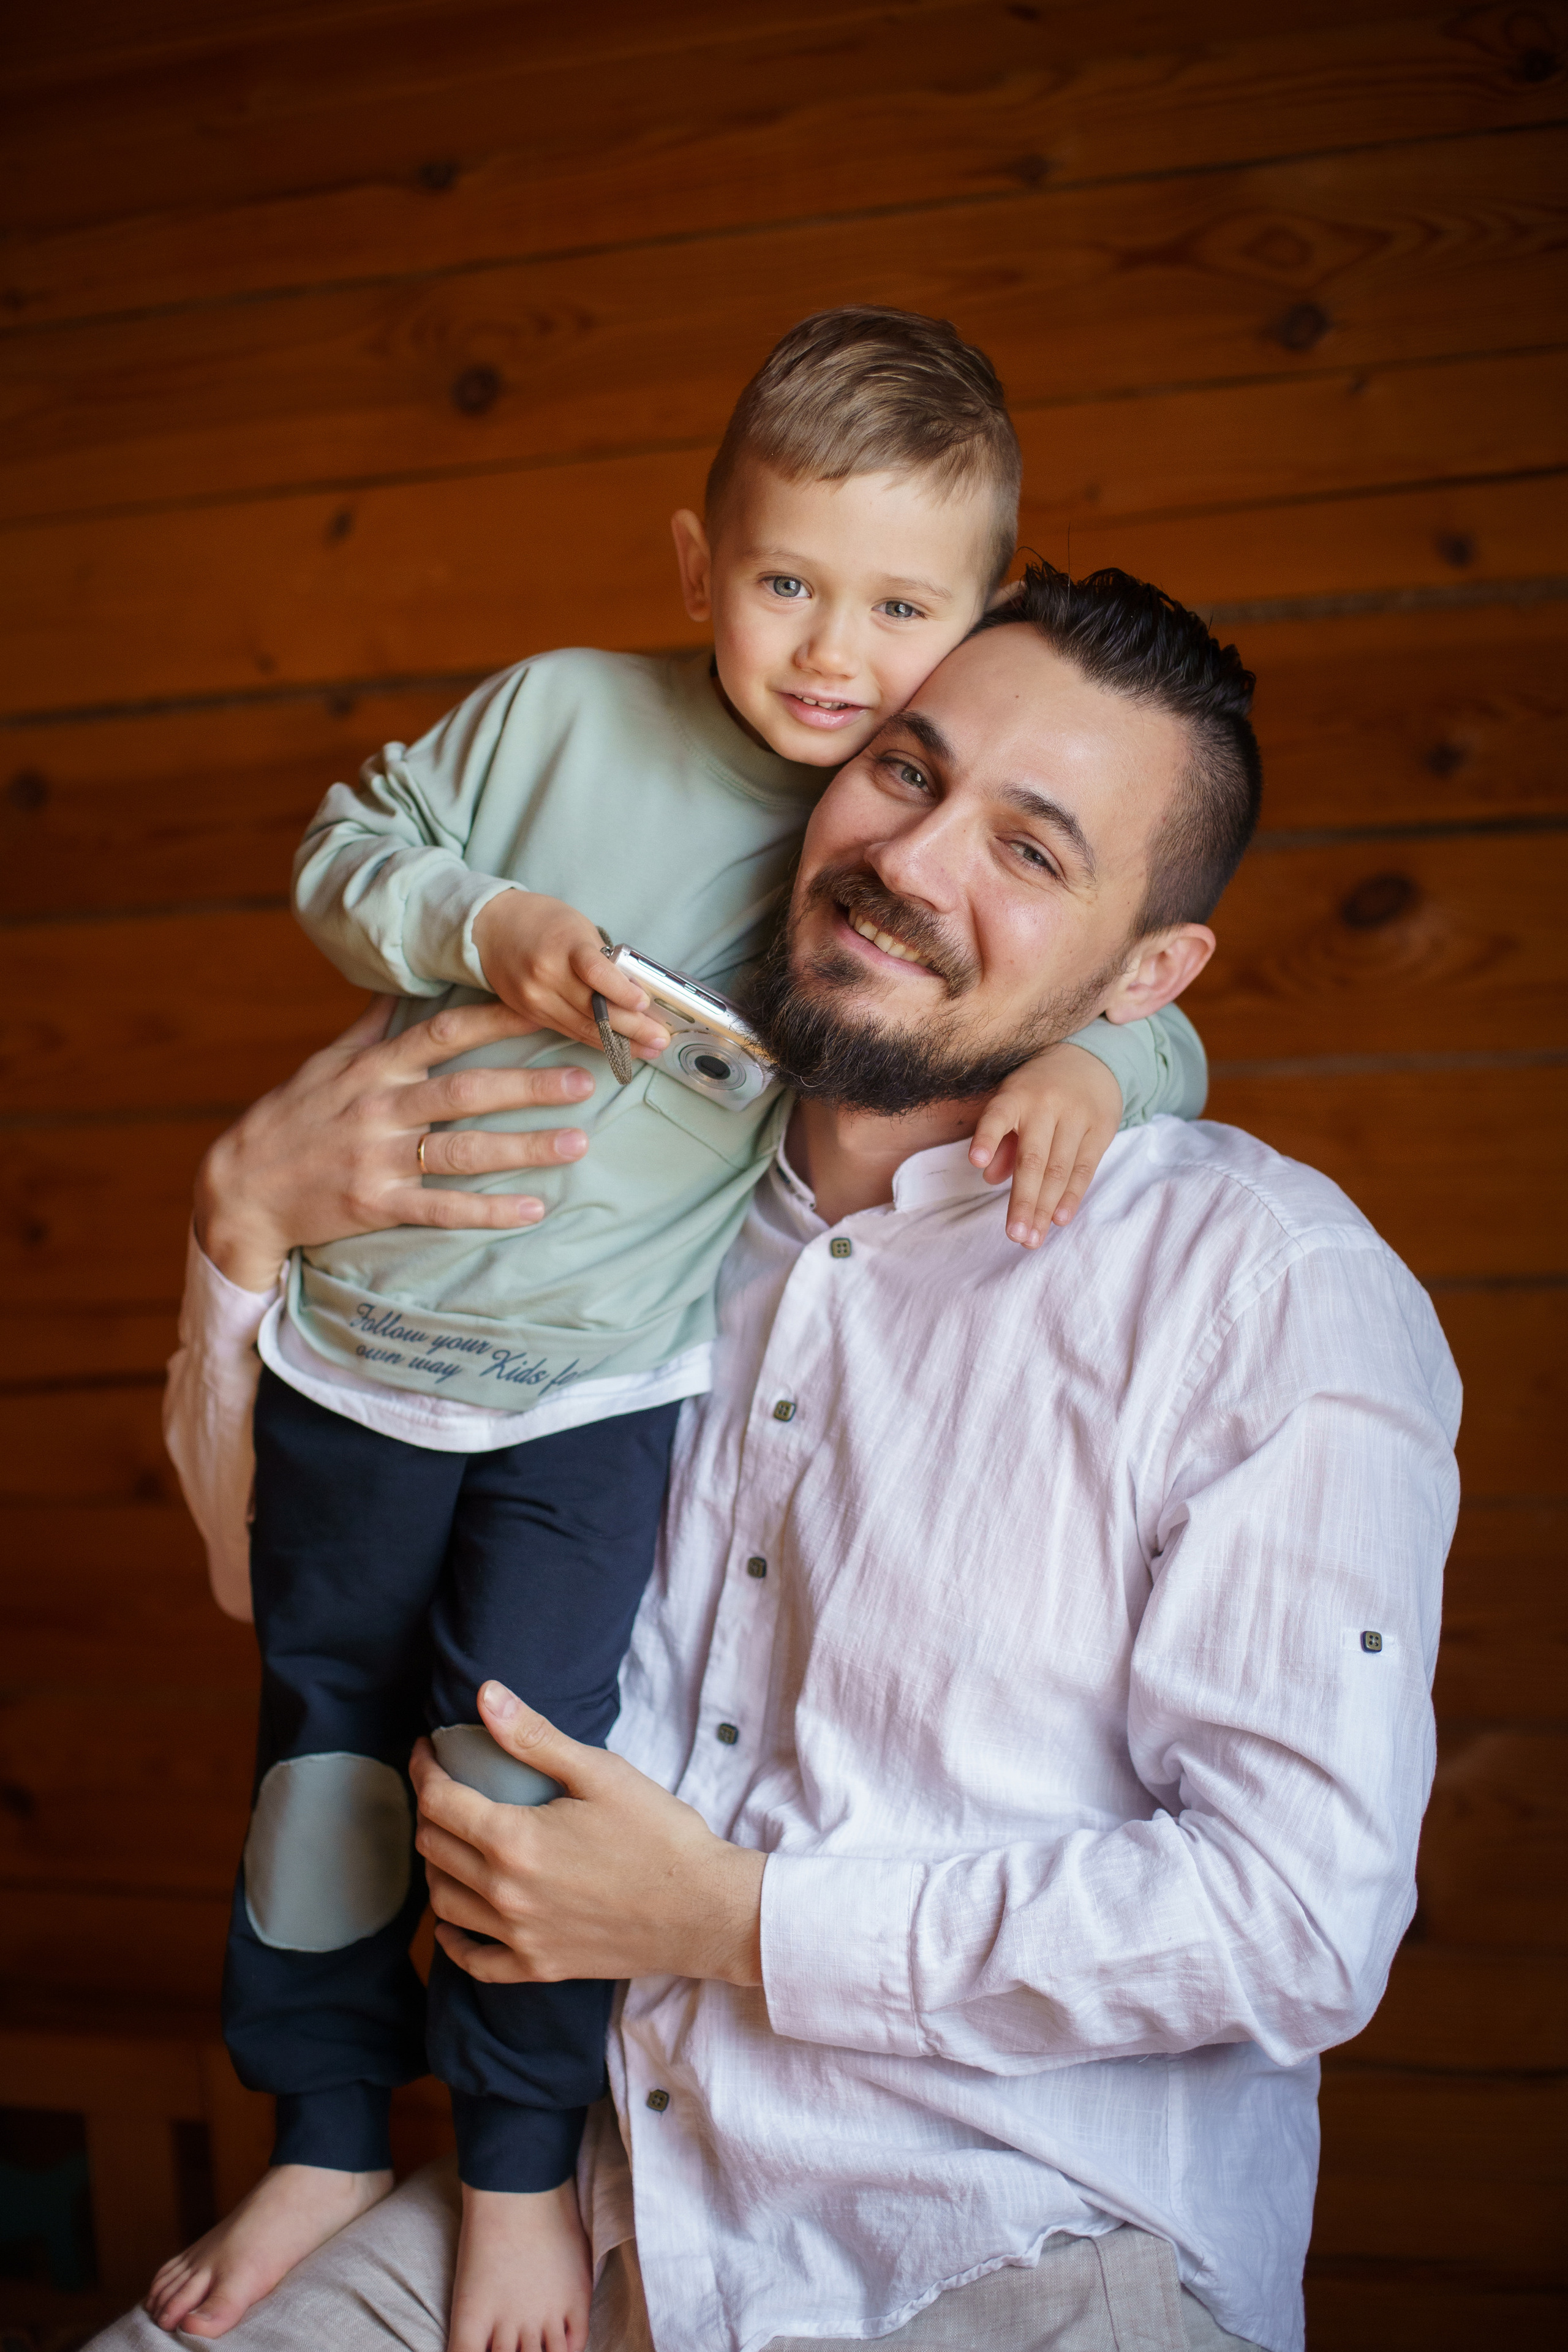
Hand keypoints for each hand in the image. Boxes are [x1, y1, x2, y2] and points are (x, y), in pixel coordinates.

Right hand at [194, 996, 596, 1291]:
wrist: (241, 1189)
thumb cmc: (291, 1119)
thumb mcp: (326, 1063)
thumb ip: (371, 1024)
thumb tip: (398, 979)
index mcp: (373, 1068)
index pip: (443, 1033)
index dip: (497, 1017)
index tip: (545, 1007)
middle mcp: (379, 1109)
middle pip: (465, 1091)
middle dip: (528, 1085)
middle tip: (586, 1079)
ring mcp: (378, 1160)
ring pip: (462, 1151)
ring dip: (524, 1147)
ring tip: (578, 1142)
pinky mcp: (376, 1206)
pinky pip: (442, 1209)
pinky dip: (489, 1210)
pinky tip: (534, 1207)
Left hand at [412, 1680, 764, 1987]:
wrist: (704, 1910)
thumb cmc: (659, 1835)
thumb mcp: (600, 1772)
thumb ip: (534, 1737)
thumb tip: (485, 1697)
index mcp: (514, 1841)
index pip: (440, 1801)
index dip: (425, 1768)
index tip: (427, 1749)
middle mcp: (505, 1894)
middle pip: (435, 1848)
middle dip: (428, 1809)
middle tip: (443, 1785)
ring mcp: (520, 1936)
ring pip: (444, 1902)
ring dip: (435, 1866)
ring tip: (449, 1839)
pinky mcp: (540, 1966)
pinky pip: (475, 1961)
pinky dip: (452, 1940)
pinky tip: (451, 1920)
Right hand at [472, 892, 671, 1059]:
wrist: (491, 928)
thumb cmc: (543, 922)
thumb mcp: (577, 926)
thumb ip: (603, 959)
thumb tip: (637, 991)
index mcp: (563, 945)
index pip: (595, 971)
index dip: (621, 991)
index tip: (644, 1002)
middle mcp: (546, 975)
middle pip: (594, 1009)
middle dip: (633, 1028)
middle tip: (660, 1038)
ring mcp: (536, 998)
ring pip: (584, 1028)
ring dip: (621, 1043)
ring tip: (649, 1049)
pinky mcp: (530, 1013)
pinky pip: (570, 1032)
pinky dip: (598, 1041)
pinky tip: (620, 1049)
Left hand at [968, 1040, 1122, 1246]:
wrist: (1091, 1060)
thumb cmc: (1039, 1090)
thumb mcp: (1013, 1101)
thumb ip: (1000, 1138)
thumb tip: (989, 1177)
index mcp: (1016, 1095)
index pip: (998, 1117)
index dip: (987, 1138)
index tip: (975, 1162)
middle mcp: (1046, 1105)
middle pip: (1033, 1159)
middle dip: (1023, 1201)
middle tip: (1014, 1235)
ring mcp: (1077, 1116)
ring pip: (1059, 1170)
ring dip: (1045, 1208)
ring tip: (1032, 1238)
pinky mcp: (1101, 1128)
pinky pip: (1085, 1168)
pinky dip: (1072, 1196)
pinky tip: (1059, 1218)